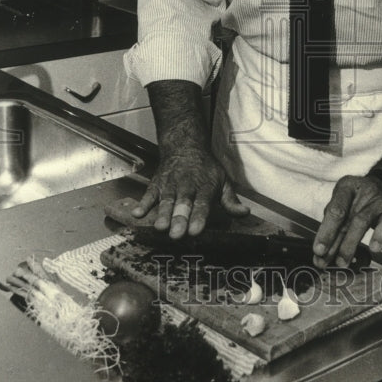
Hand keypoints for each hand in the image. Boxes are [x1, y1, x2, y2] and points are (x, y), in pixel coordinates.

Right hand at [132, 146, 248, 238]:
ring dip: (163, 214)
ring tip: (160, 227)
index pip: (202, 205)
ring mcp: (169, 186)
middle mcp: (186, 187)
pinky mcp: (156, 185)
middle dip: (179, 219)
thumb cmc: (205, 169)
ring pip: (166, 201)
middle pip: (183, 205)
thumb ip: (230, 201)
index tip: (196, 231)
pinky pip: (148, 194)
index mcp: (204, 188)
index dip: (199, 218)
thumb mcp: (223, 181)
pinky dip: (142, 203)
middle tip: (177, 234)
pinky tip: (137, 214)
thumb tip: (245, 213)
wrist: (184, 146)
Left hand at [313, 175, 381, 268]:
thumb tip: (320, 252)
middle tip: (324, 261)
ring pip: (362, 222)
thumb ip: (332, 224)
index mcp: (345, 186)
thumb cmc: (359, 200)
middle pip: (345, 217)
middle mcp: (362, 190)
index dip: (325, 231)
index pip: (334, 210)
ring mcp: (379, 200)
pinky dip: (381, 236)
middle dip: (333, 242)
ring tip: (342, 262)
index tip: (318, 250)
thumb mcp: (344, 204)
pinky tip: (374, 248)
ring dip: (350, 245)